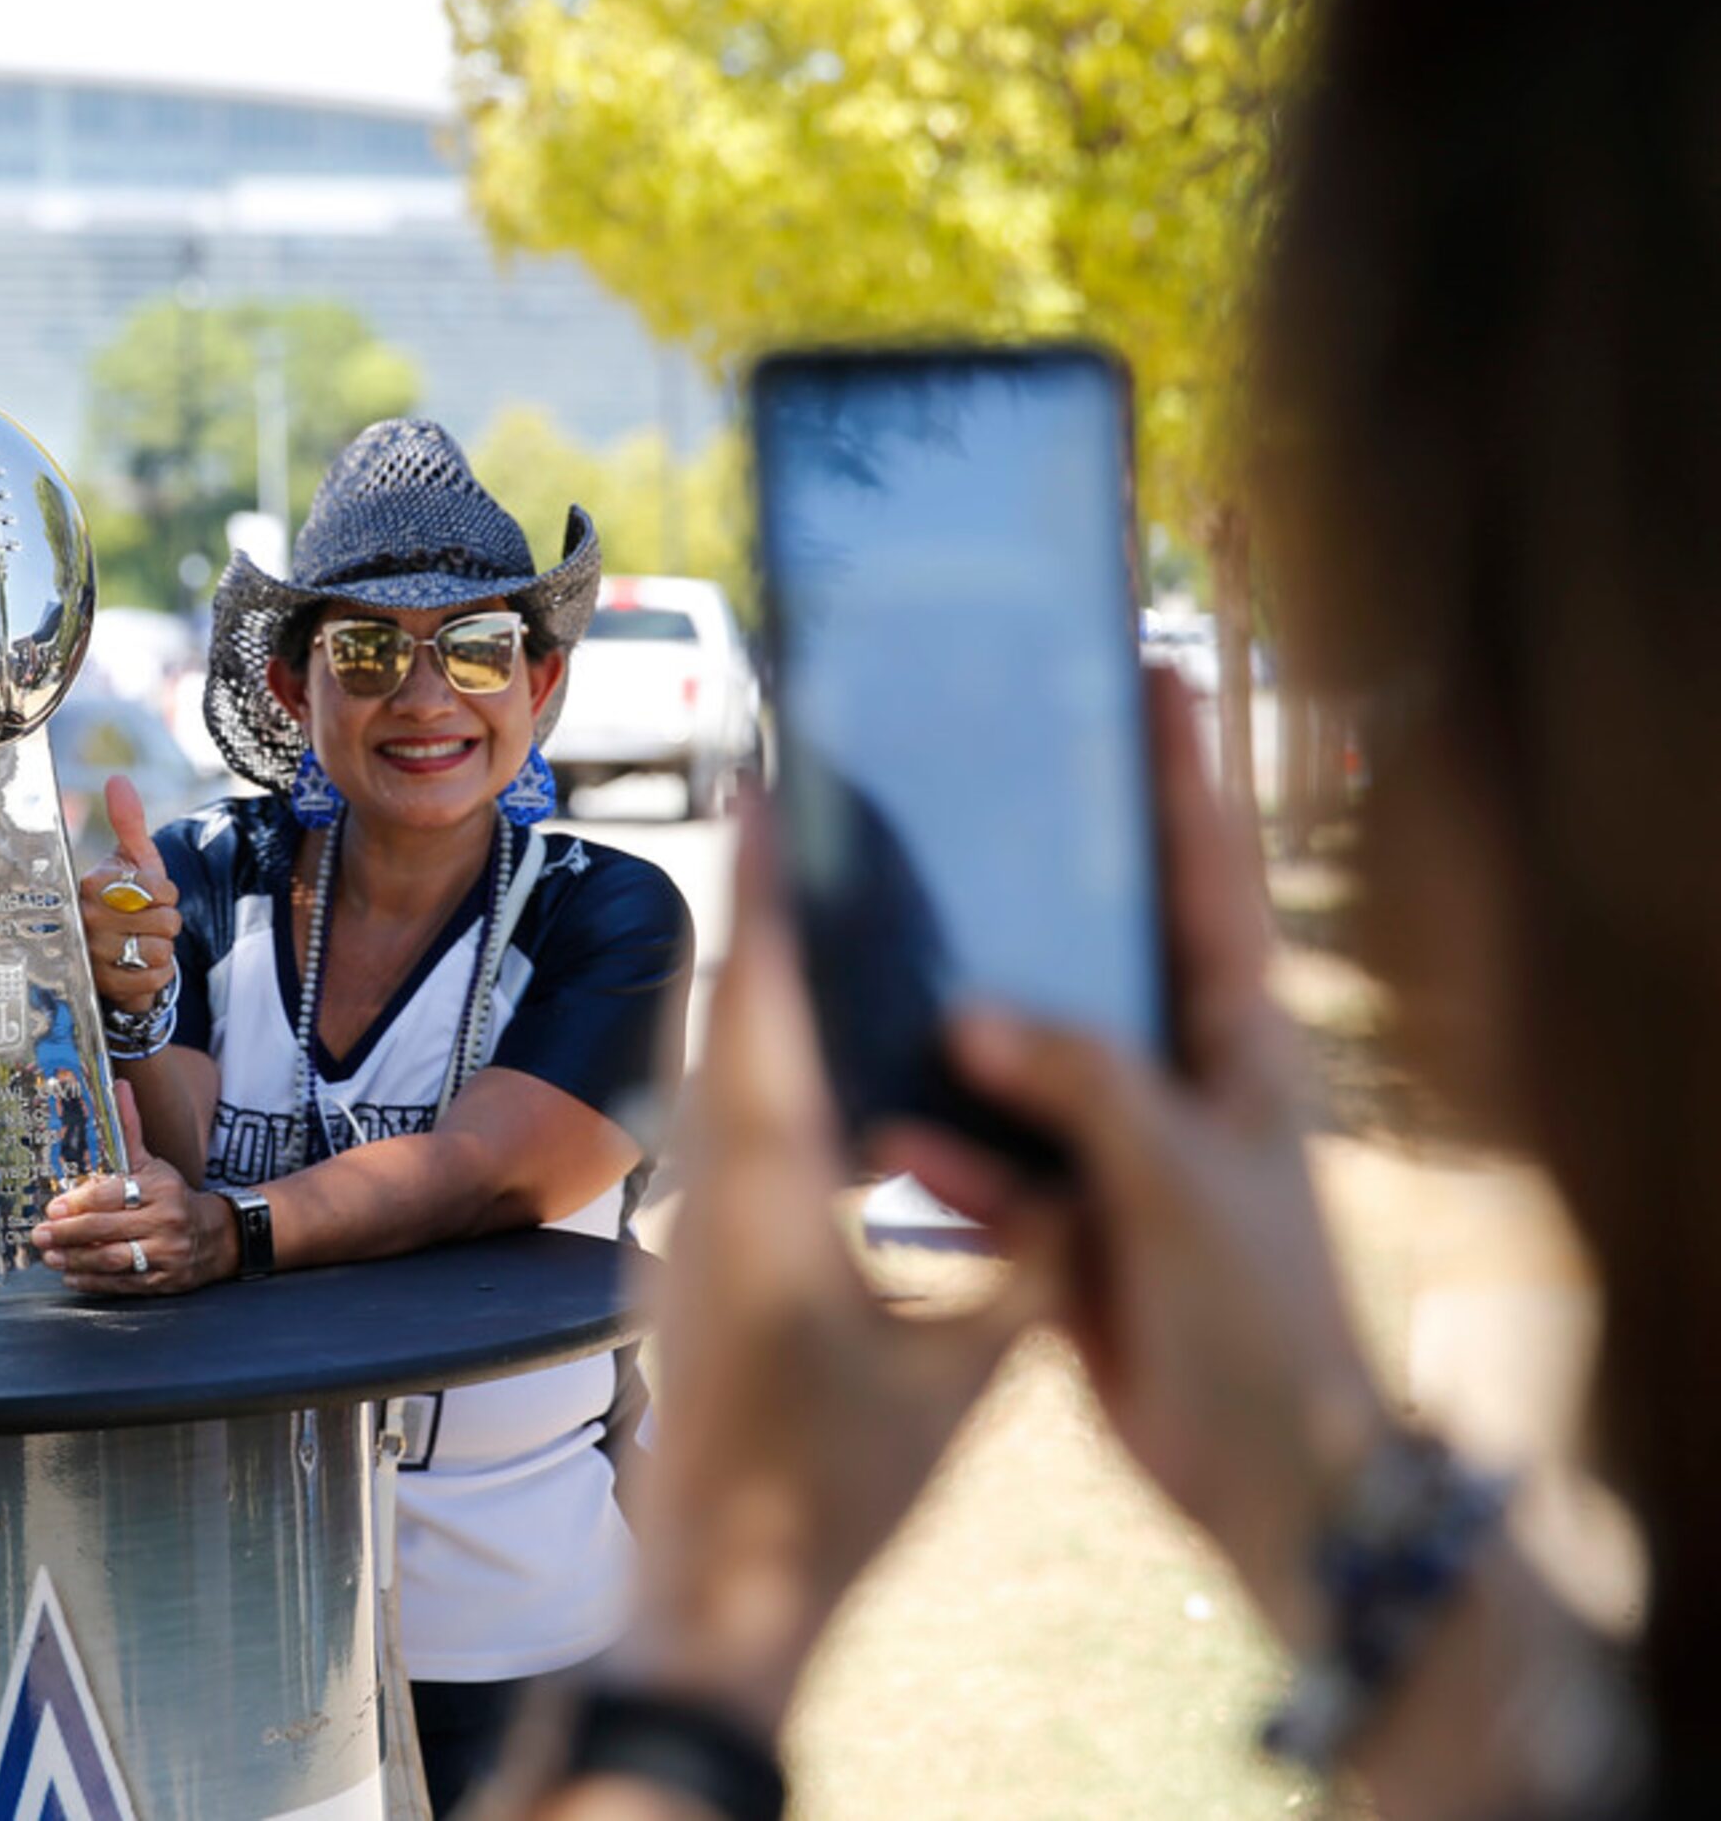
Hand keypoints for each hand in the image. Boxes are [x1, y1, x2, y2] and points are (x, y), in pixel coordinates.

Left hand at [32, 1081, 232, 1292]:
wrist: (216, 1236)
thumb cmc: (173, 1196)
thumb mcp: (153, 1164)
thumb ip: (129, 1130)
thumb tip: (118, 1085)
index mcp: (161, 1189)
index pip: (114, 1194)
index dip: (80, 1202)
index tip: (53, 1207)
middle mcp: (166, 1221)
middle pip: (108, 1228)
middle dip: (69, 1233)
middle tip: (40, 1234)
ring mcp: (167, 1254)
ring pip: (114, 1259)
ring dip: (77, 1259)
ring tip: (50, 1256)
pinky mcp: (164, 1281)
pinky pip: (124, 1284)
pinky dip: (94, 1282)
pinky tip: (71, 1276)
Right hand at [79, 777, 181, 1011]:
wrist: (113, 955)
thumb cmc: (125, 901)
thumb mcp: (131, 860)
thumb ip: (129, 822)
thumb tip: (117, 780)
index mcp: (93, 883)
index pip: (156, 887)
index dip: (166, 892)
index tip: (151, 894)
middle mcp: (86, 918)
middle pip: (164, 920)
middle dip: (166, 922)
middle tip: (146, 923)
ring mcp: (92, 954)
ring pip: (160, 950)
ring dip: (161, 949)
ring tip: (141, 943)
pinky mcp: (103, 986)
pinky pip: (154, 979)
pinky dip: (157, 974)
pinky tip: (139, 966)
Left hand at [625, 800, 1056, 1737]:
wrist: (711, 1603)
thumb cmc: (830, 1501)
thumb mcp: (959, 1385)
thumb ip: (1024, 1277)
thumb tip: (1086, 1189)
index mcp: (770, 1200)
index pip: (760, 1008)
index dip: (763, 894)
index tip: (762, 794)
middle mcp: (705, 1195)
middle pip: (722, 1016)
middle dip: (754, 912)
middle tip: (791, 819)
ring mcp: (680, 1232)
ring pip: (707, 1072)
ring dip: (746, 989)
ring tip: (800, 916)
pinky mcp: (678, 1269)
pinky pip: (709, 1132)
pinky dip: (747, 1068)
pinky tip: (799, 1073)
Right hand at [874, 672, 1389, 1648]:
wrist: (1266, 1470)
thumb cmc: (1259, 1308)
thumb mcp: (1179, 1170)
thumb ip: (1082, 1080)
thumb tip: (968, 1016)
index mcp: (1238, 1040)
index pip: (1210, 876)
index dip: (1182, 776)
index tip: (1151, 675)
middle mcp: (1177, 1073)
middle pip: (1100, 947)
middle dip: (1037, 881)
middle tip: (967, 791)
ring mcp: (1120, 1144)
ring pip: (1021, 1055)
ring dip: (958, 1031)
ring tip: (879, 962)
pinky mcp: (1069, 1217)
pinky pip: (988, 1159)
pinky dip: (942, 1151)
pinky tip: (886, 1133)